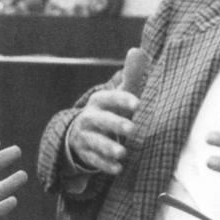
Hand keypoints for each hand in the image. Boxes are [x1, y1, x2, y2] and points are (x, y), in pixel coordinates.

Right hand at [68, 47, 148, 174]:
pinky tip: (118, 168)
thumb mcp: (119, 94)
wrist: (81, 131)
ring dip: (109, 147)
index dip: (122, 100)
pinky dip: (105, 165)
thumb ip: (131, 75)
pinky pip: (93, 160)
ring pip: (95, 141)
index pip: (110, 98)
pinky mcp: (85, 153)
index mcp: (99, 101)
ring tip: (123, 153)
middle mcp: (89, 117)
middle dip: (115, 124)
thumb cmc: (110, 110)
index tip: (138, 103)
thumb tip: (138, 50)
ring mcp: (85, 136)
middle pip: (101, 120)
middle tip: (133, 128)